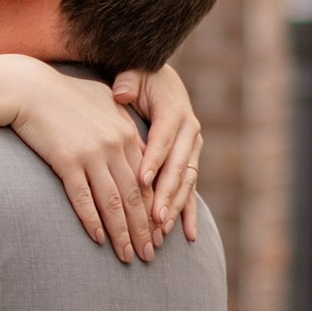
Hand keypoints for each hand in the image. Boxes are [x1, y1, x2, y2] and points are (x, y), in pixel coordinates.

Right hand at [0, 59, 157, 261]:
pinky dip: (92, 220)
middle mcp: (114, 145)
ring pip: (113, 202)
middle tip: (150, 255)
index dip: (153, 210)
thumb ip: (122, 126)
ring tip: (128, 256)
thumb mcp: (102, 105)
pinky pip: (83, 198)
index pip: (146, 180)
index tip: (157, 233)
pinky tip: (98, 240)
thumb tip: (138, 147)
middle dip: (143, 230)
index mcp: (126, 133)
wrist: (29, 87)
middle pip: (134, 196)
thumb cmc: (63, 95)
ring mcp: (92, 154)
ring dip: (122, 233)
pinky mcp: (67, 160)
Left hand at [114, 62, 203, 240]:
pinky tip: (188, 236)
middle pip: (177, 166)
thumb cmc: (139, 80)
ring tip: (162, 229)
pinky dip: (189, 212)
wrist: (159, 80)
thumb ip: (127, 83)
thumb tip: (120, 93)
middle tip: (153, 217)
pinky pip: (191, 190)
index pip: (162, 139)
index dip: (153, 161)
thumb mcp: (132, 74)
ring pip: (186, 181)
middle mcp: (188, 131)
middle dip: (165, 194)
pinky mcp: (190, 162)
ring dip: (175, 206)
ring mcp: (192, 148)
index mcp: (174, 110)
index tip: (141, 181)